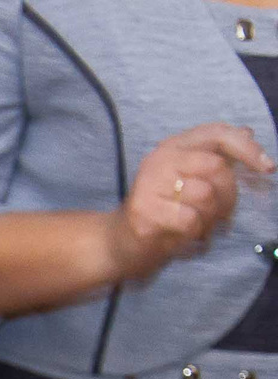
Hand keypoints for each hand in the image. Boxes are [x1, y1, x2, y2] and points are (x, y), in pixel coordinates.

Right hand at [108, 124, 269, 280]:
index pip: (218, 134)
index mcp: (174, 146)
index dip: (247, 149)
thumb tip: (247, 133)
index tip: (268, 168)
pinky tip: (186, 239)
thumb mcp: (190, 178)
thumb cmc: (162, 210)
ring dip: (211, 219)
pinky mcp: (144, 214)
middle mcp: (159, 160)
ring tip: (201, 229)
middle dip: (229, 196)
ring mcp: (149, 186)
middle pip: (216, 168)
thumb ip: (217, 155)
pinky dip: (195, 235)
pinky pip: (190, 221)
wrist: (118, 243)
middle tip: (223, 216)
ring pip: (206, 196)